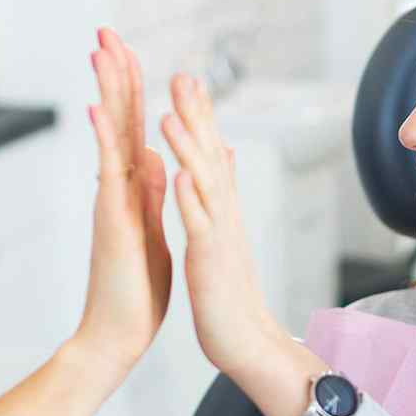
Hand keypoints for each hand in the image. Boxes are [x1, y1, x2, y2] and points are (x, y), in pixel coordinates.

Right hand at [74, 27, 171, 373]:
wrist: (117, 334)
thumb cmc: (135, 291)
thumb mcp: (152, 232)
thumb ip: (150, 197)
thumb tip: (154, 163)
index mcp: (133, 189)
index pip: (134, 127)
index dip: (133, 88)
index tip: (129, 50)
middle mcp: (118, 187)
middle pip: (118, 118)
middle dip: (114, 73)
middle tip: (106, 30)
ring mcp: (111, 201)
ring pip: (110, 135)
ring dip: (107, 92)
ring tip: (100, 50)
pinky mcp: (111, 221)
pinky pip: (107, 174)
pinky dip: (103, 141)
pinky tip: (95, 110)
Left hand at [159, 73, 280, 375]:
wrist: (245, 340)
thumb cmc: (228, 292)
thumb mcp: (225, 237)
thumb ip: (223, 197)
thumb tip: (222, 163)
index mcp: (221, 209)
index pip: (210, 152)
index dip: (200, 114)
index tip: (189, 78)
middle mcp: (224, 214)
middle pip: (211, 154)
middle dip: (197, 114)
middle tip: (183, 74)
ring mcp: (219, 234)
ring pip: (204, 182)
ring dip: (189, 147)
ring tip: (171, 113)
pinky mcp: (210, 260)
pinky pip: (200, 225)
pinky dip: (190, 199)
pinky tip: (179, 175)